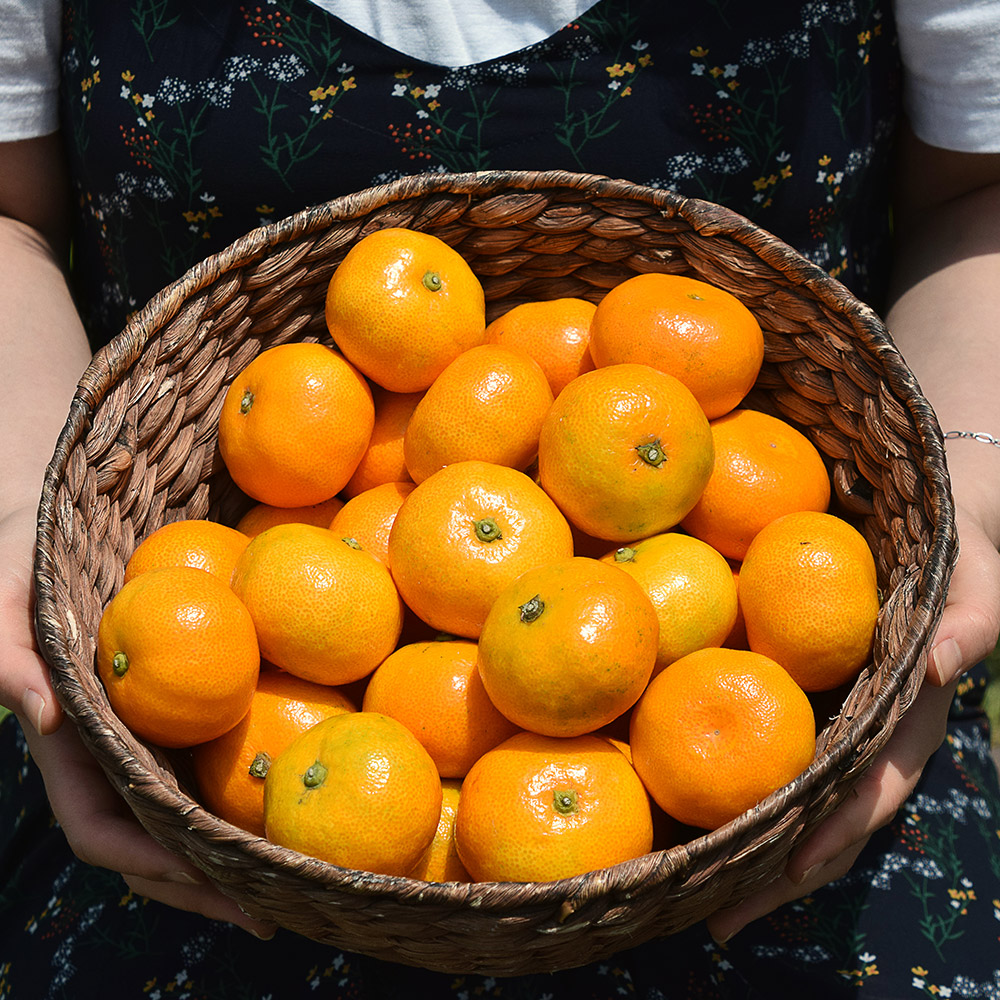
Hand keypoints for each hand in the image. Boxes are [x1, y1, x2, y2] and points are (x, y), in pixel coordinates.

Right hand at [0, 505, 276, 938]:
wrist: (44, 520)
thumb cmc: (15, 558)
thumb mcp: (3, 604)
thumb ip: (10, 660)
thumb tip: (47, 718)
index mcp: (70, 743)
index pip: (103, 827)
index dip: (149, 863)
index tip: (209, 882)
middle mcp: (110, 749)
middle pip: (155, 841)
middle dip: (205, 882)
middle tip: (274, 913)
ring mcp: (145, 729)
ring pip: (186, 809)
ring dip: (231, 849)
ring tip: (295, 876)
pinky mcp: (178, 697)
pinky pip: (208, 753)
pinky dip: (241, 784)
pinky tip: (293, 789)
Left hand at [704, 504, 999, 943]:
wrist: (940, 511)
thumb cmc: (959, 542)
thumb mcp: (975, 577)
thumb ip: (967, 620)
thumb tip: (936, 668)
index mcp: (908, 713)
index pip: (872, 789)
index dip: (833, 834)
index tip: (785, 873)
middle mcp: (869, 726)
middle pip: (827, 811)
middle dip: (780, 867)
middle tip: (719, 916)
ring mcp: (837, 711)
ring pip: (797, 788)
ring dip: (755, 838)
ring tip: (697, 884)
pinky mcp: (805, 682)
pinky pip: (774, 738)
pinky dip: (742, 775)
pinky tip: (693, 801)